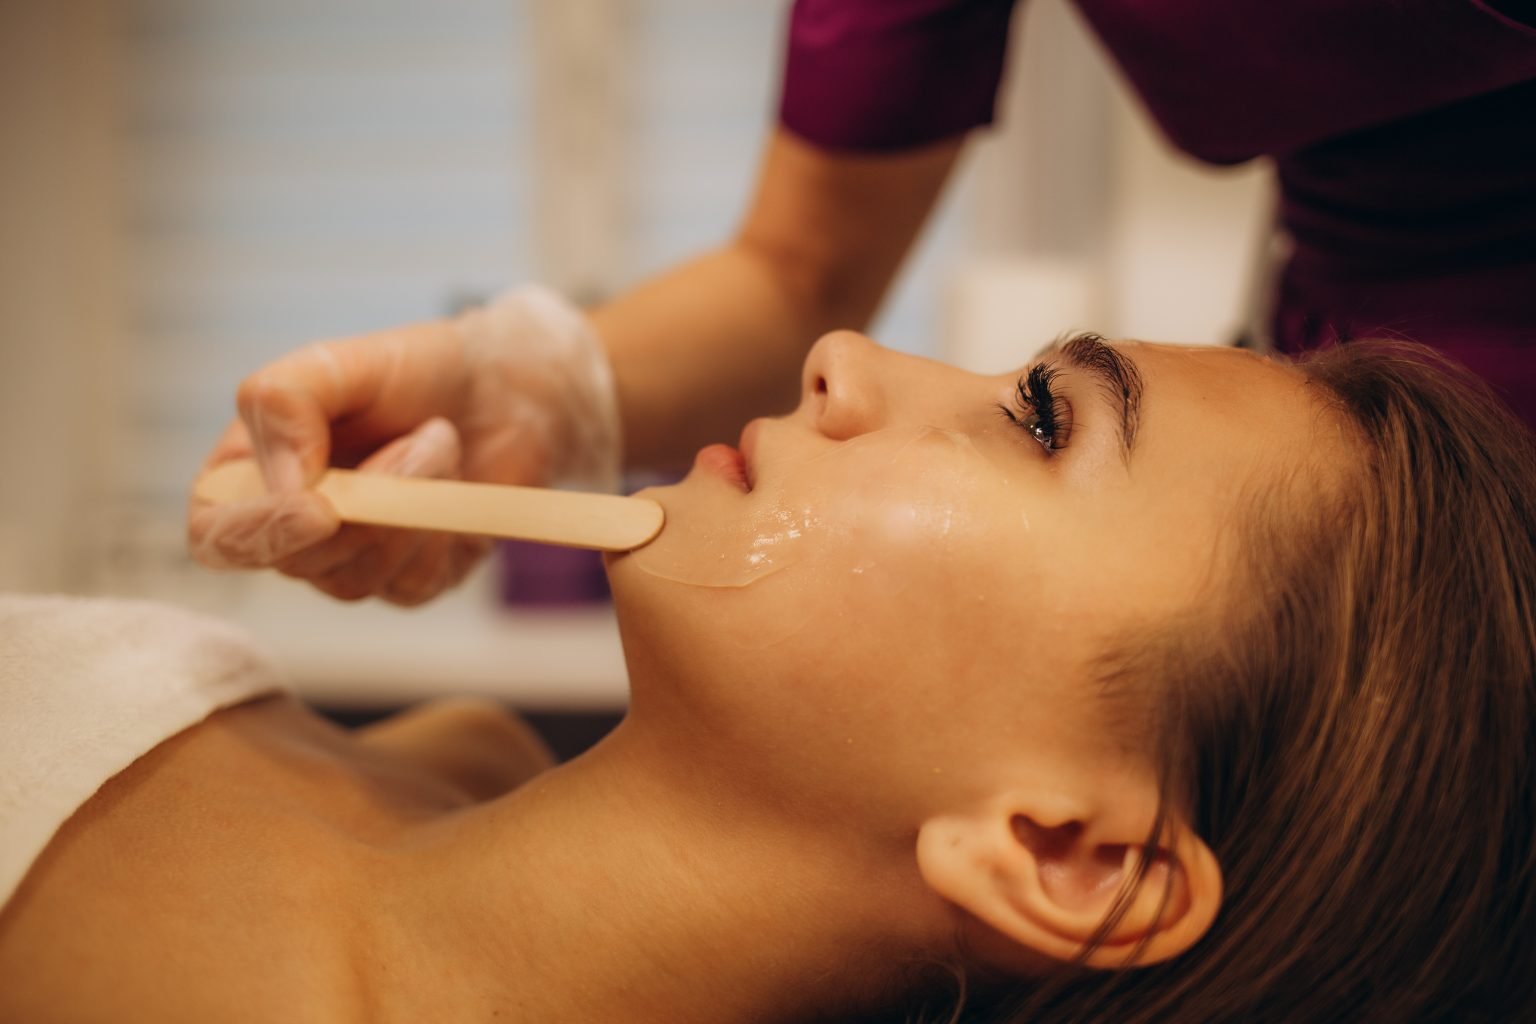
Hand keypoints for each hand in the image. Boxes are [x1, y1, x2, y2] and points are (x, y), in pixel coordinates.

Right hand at [187, 286, 620, 604]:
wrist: (505, 389)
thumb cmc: (413, 370)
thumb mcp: (336, 362)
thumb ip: (282, 403)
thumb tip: (287, 487)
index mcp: (246, 476)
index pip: (215, 537)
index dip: (258, 534)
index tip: (320, 509)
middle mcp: (289, 530)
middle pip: (297, 562)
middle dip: (371, 500)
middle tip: (424, 435)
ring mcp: (348, 563)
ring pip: (359, 577)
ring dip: (415, 504)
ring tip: (440, 440)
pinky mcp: (406, 582)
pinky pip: (412, 584)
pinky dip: (444, 528)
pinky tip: (455, 484)